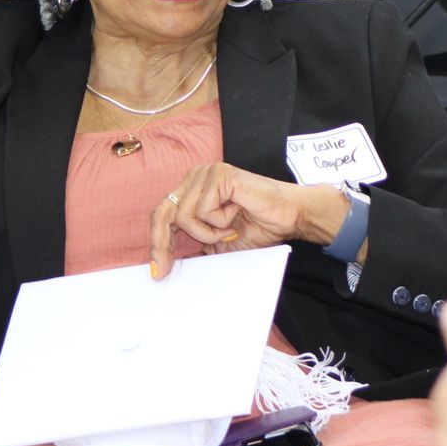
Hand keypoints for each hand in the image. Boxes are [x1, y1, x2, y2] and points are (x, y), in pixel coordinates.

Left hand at [148, 164, 349, 277]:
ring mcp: (206, 174)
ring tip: (229, 230)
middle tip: (164, 270)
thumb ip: (195, 245)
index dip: (157, 243)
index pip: (163, 214)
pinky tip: (236, 214)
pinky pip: (203, 211)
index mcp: (192, 190)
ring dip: (207, 233)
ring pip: (184, 216)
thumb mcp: (218, 243)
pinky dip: (219, 223)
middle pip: (163, 213)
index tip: (157, 271)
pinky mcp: (219, 175)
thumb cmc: (258, 226)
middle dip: (162, 245)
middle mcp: (195, 178)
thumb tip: (166, 266)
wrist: (289, 216)